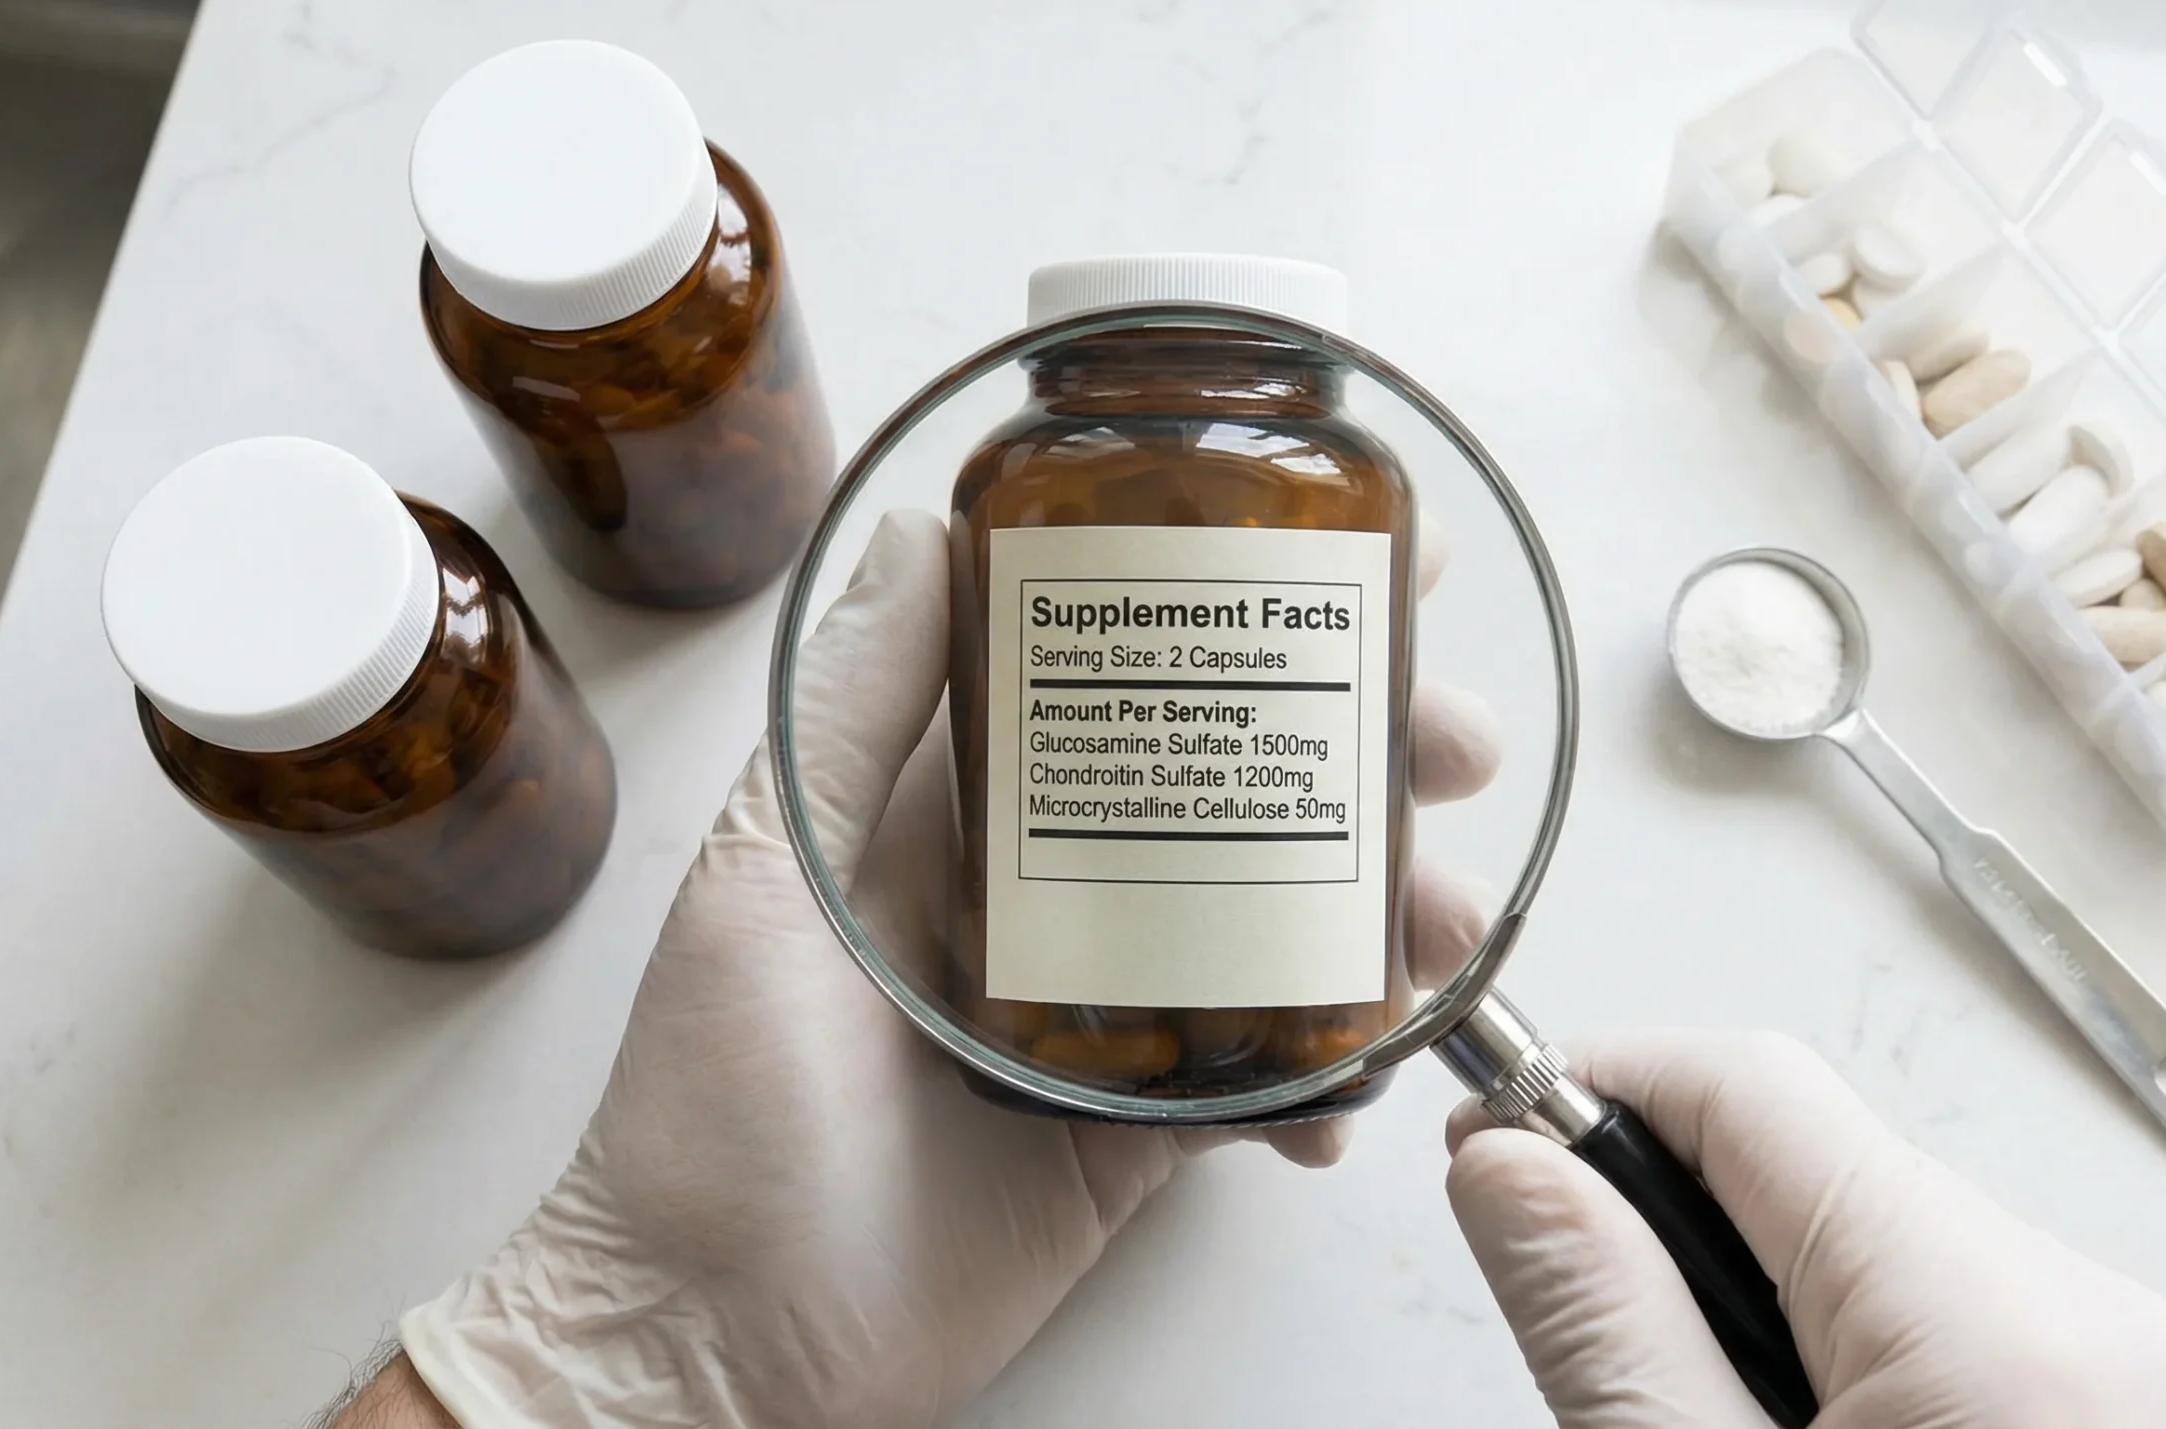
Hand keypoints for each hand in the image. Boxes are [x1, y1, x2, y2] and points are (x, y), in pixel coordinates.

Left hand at [391, 509, 1500, 1428]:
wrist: (714, 1338)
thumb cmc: (708, 1106)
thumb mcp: (768, 871)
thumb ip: (852, 708)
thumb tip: (918, 527)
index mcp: (957, 811)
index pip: (1119, 673)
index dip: (1242, 615)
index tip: (1361, 572)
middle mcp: (1046, 894)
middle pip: (1234, 790)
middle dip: (1365, 758)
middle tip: (1457, 746)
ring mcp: (1101, 1017)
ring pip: (1275, 928)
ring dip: (1379, 914)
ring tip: (1442, 925)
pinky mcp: (1135, 1136)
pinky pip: (1263, 1080)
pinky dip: (1331, 1074)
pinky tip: (1364, 1073)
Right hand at [1444, 1031, 2165, 1428]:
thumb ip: (1605, 1326)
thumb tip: (1507, 1164)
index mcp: (1994, 1323)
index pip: (1756, 1088)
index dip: (1599, 1085)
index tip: (1488, 1142)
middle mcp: (2086, 1315)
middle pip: (1813, 1165)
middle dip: (1668, 1213)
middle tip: (1563, 1314)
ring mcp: (2120, 1367)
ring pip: (1868, 1245)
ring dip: (1747, 1294)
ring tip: (1682, 1410)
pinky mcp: (2112, 1412)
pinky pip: (1938, 1316)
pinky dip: (1835, 1352)